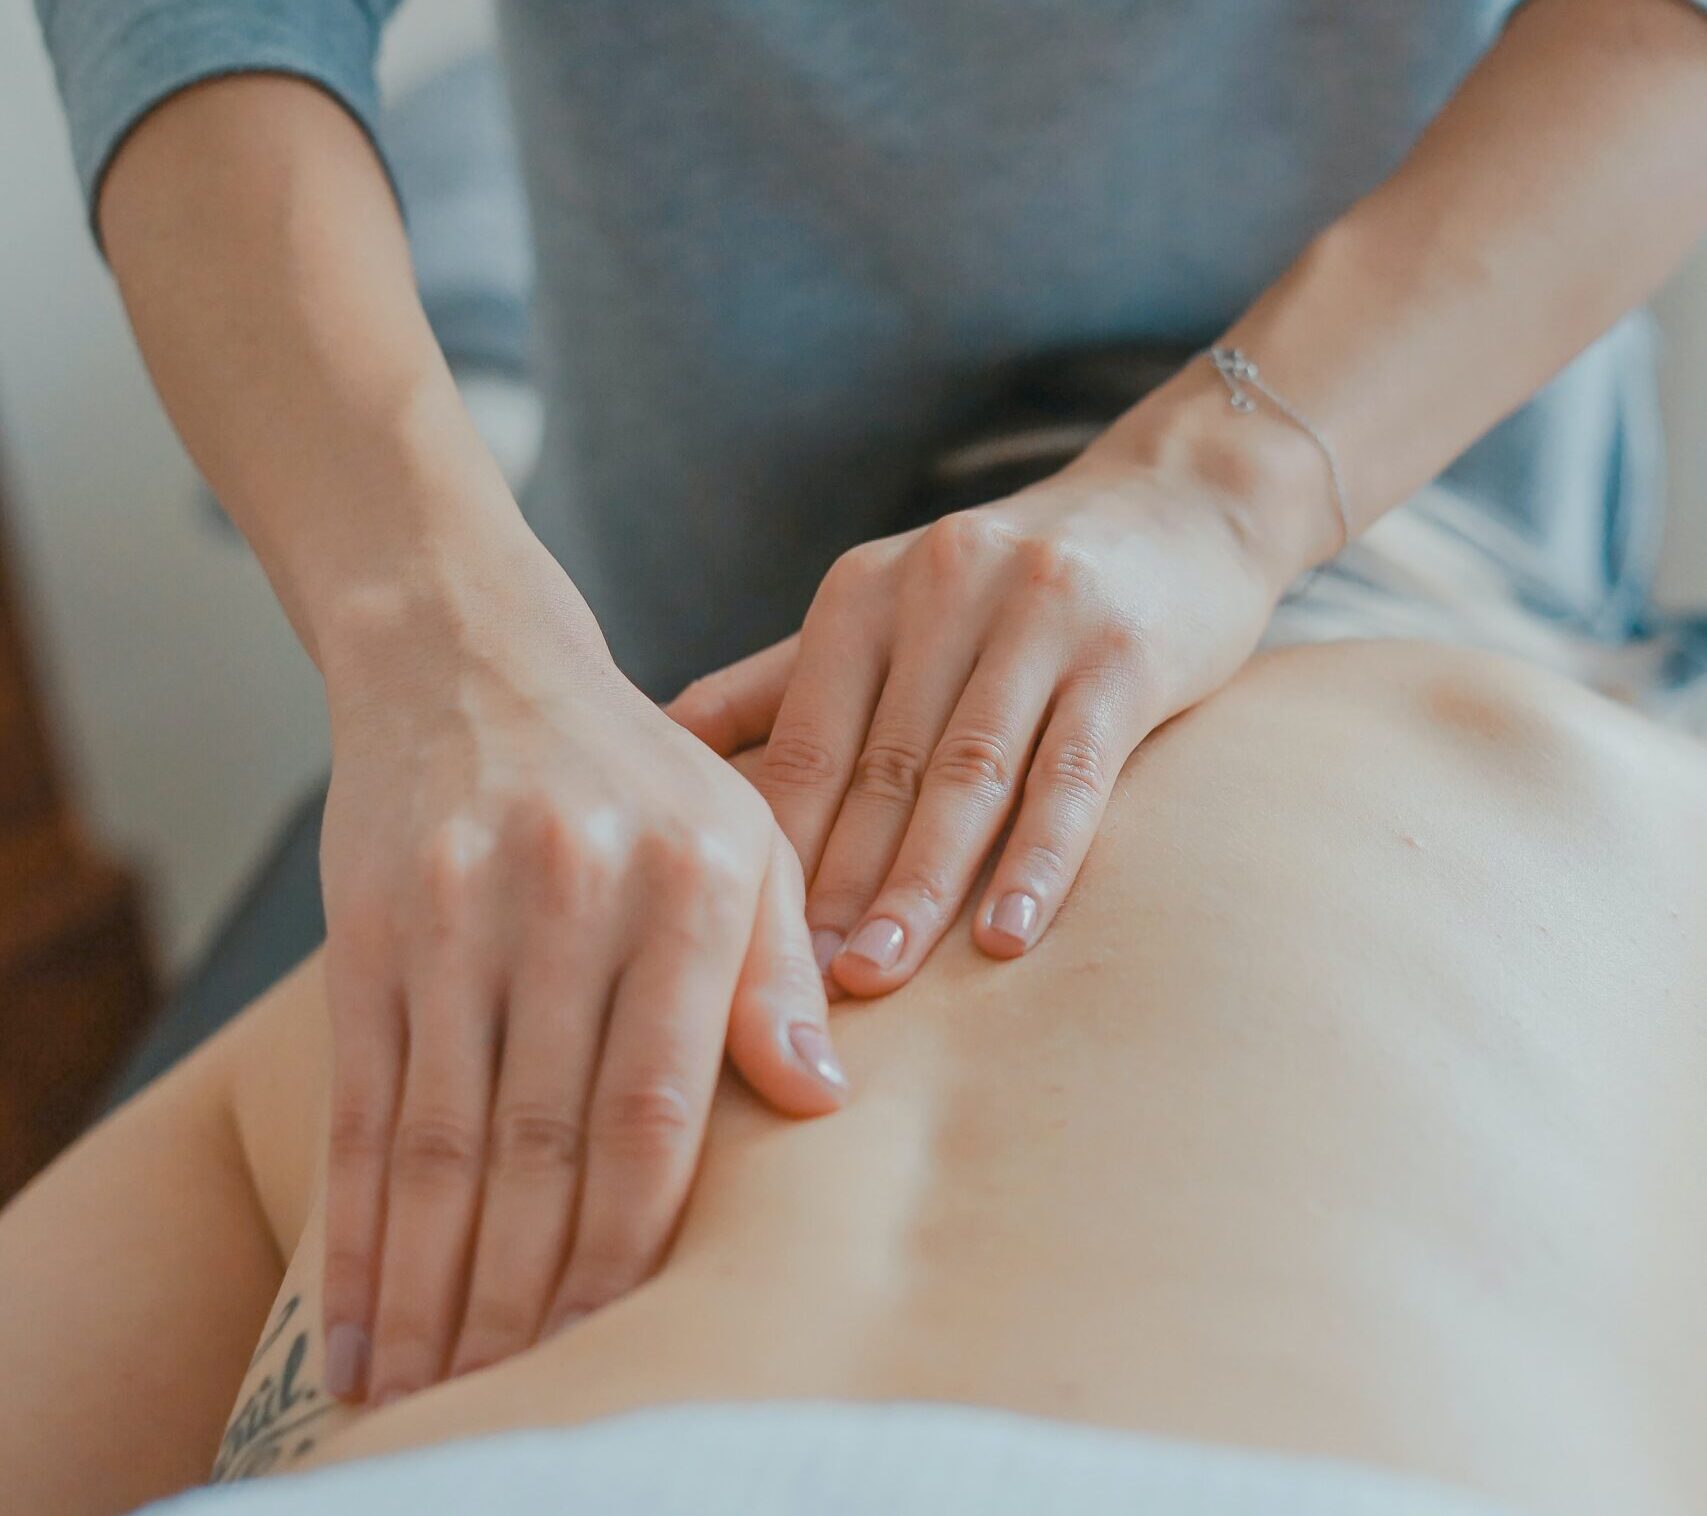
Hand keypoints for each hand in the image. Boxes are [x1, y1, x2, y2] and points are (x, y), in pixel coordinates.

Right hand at [314, 539, 846, 1406]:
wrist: (471, 657)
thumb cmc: (636, 773)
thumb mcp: (743, 836)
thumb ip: (779, 970)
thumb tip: (821, 1105)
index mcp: (691, 884)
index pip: (658, 1106)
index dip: (633, 1241)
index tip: (621, 1342)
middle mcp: (573, 897)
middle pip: (544, 1141)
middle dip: (527, 1294)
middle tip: (515, 1403)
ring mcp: (458, 912)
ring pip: (444, 1140)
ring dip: (435, 1286)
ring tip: (429, 1394)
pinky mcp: (368, 927)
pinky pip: (363, 1103)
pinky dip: (356, 1226)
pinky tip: (358, 1318)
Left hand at [668, 394, 1322, 996]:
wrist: (1179, 501)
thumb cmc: (1011, 583)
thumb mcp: (888, 606)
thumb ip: (781, 678)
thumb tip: (660, 739)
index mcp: (865, 591)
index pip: (806, 741)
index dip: (774, 848)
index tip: (742, 948)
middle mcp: (941, 590)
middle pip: (879, 767)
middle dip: (836, 885)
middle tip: (798, 991)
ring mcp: (1038, 617)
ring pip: (968, 774)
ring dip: (920, 884)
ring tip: (880, 974)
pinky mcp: (1125, 654)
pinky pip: (1074, 772)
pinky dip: (1038, 858)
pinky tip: (1007, 935)